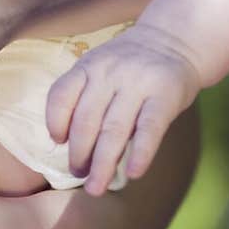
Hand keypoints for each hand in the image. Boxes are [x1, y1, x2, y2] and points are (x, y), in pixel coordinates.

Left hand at [46, 22, 202, 194]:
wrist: (173, 40)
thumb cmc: (127, 64)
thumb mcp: (99, 66)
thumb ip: (82, 95)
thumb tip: (62, 140)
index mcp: (88, 66)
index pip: (62, 95)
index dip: (55, 122)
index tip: (58, 142)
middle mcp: (109, 73)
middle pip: (87, 120)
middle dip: (79, 153)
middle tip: (78, 174)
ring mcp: (138, 83)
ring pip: (114, 130)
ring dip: (103, 164)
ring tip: (96, 187)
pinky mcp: (165, 96)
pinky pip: (150, 129)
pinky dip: (140, 153)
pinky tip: (132, 174)